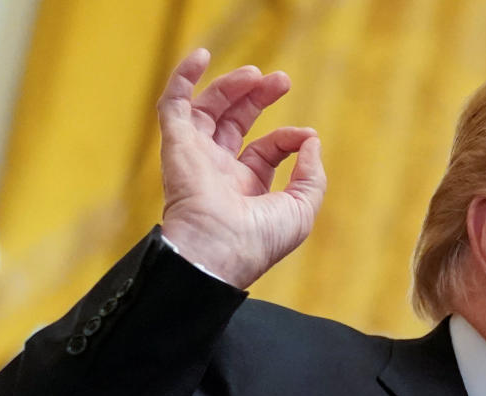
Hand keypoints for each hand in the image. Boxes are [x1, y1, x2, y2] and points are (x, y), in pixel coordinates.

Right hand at [157, 48, 325, 288]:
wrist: (219, 249)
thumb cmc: (259, 240)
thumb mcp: (302, 209)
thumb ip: (312, 175)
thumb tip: (312, 141)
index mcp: (246, 190)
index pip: (266, 150)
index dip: (287, 138)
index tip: (305, 137)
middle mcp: (218, 172)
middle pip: (236, 123)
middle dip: (258, 98)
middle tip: (282, 80)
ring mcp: (196, 157)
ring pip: (209, 110)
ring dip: (230, 87)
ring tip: (255, 75)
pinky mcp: (176, 145)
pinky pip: (173, 105)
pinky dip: (183, 78)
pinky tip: (201, 56)